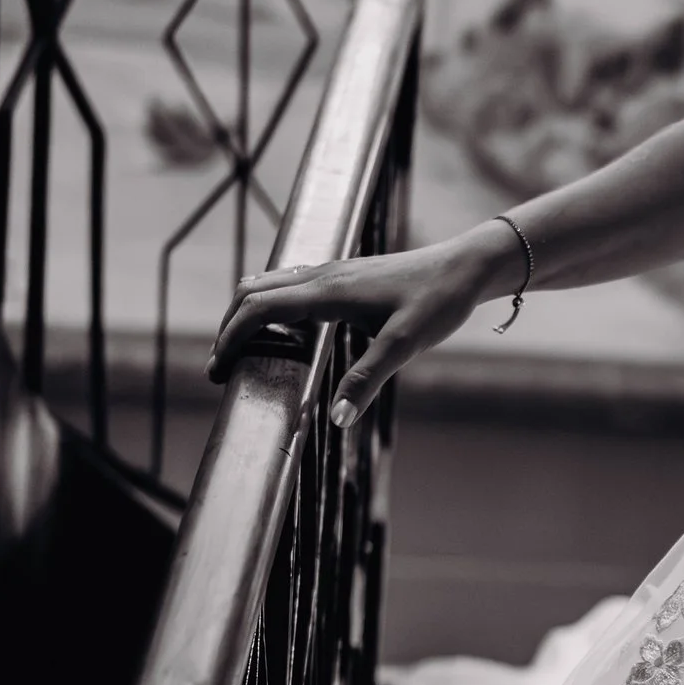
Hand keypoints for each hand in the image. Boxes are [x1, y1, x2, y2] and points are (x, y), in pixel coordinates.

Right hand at [209, 222, 518, 420]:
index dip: (231, 337)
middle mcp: (322, 276)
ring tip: (241, 351)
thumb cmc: (439, 301)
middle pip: (253, 293)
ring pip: (269, 284)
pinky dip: (270, 305)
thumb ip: (367, 380)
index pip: (259, 309)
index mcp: (328, 292)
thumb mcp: (404, 346)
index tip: (218, 371)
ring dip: (247, 314)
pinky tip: (281, 328)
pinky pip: (290, 285)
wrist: (465, 267)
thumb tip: (335, 417)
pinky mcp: (343, 276)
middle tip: (221, 367)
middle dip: (229, 328)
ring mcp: (331, 273)